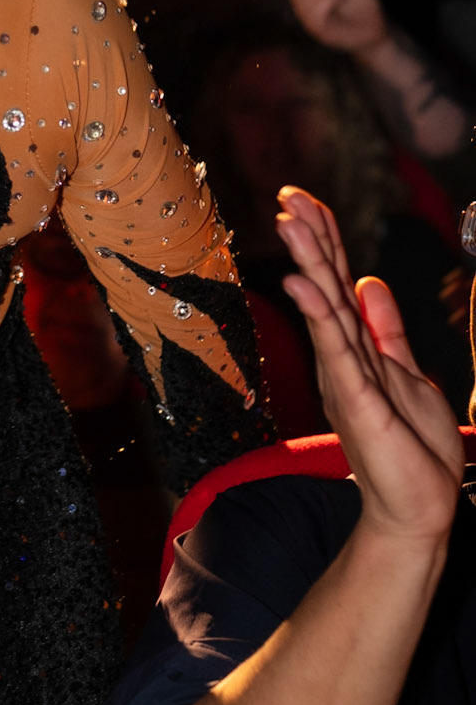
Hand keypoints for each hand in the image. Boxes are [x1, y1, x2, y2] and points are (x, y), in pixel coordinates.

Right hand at [277, 186, 464, 546]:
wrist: (417, 507)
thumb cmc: (413, 447)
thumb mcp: (407, 373)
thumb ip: (387, 328)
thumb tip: (371, 282)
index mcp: (356, 346)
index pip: (338, 281)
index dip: (325, 238)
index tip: (303, 199)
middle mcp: (343, 356)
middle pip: (325, 286)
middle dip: (309, 239)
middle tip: (287, 197)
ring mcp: (345, 376)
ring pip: (325, 308)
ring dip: (308, 263)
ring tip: (289, 223)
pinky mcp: (355, 399)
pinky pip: (336, 349)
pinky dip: (318, 314)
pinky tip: (302, 284)